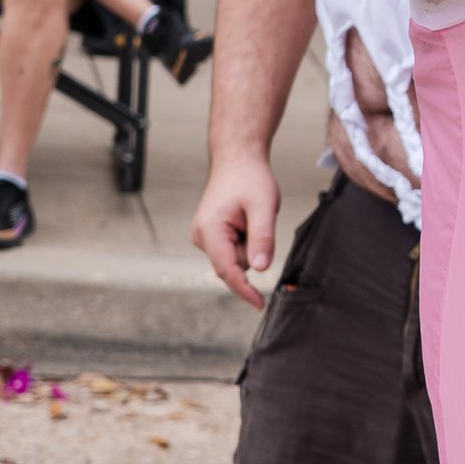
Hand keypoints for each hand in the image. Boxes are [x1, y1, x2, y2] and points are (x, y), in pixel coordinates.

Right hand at [193, 152, 280, 307]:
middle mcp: (201, 236)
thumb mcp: (264, 207)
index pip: (227, 270)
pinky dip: (245, 240)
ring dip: (250, 244)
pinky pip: (234, 250)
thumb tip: (261, 268)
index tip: (259, 303)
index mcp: (209, 230)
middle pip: (234, 265)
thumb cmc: (249, 179)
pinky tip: (245, 220)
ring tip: (251, 217)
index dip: (245, 289)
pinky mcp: (210, 236)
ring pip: (236, 259)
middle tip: (258, 221)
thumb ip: (262, 238)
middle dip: (252, 251)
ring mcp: (203, 236)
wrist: (237, 160)